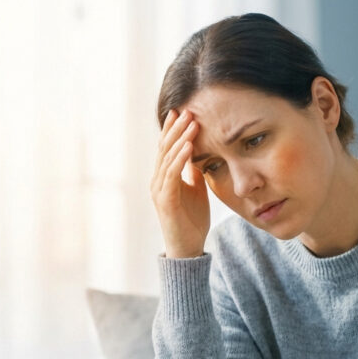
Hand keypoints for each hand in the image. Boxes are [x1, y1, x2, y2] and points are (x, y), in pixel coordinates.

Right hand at [151, 109, 209, 258]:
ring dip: (180, 139)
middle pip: (164, 148)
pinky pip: (172, 175)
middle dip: (176, 128)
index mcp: (164, 177)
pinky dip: (180, 159)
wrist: (188, 248)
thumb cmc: (192, 220)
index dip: (173, 129)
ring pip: (167, 158)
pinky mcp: (165, 200)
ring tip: (191, 123)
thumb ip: (194, 171)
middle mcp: (157, 181)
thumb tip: (200, 151)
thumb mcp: (196, 189)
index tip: (182, 111)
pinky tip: (189, 146)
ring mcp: (159, 190)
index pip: (166, 148)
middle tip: (188, 110)